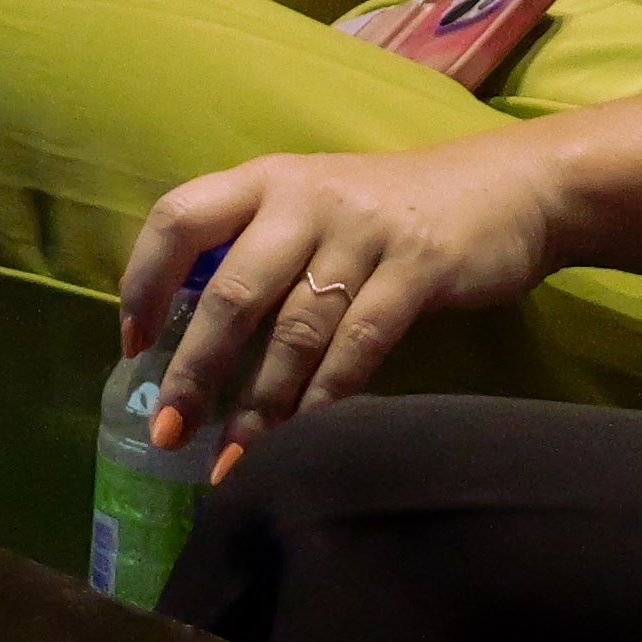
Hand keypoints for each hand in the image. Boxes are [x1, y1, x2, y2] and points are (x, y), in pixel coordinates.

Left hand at [115, 131, 571, 469]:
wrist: (508, 187)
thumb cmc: (394, 210)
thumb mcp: (317, 206)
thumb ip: (259, 250)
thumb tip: (191, 338)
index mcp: (268, 179)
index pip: (178, 217)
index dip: (144, 282)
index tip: (133, 347)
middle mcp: (306, 198)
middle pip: (232, 291)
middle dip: (194, 371)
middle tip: (168, 432)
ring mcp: (363, 232)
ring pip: (294, 331)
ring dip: (259, 406)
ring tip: (233, 461)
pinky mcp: (416, 267)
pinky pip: (358, 346)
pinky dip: (325, 400)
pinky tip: (304, 440)